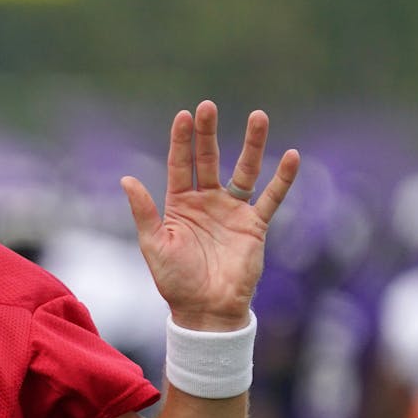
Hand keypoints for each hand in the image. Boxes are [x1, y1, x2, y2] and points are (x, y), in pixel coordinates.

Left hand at [120, 100, 298, 330]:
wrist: (206, 310)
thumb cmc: (175, 281)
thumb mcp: (154, 244)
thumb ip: (144, 211)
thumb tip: (126, 179)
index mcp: (179, 204)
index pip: (181, 164)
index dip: (182, 140)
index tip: (184, 115)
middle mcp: (207, 202)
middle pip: (209, 159)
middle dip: (208, 133)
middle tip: (208, 106)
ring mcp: (232, 211)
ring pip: (244, 170)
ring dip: (251, 144)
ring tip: (258, 116)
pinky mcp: (254, 225)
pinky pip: (271, 197)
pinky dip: (283, 178)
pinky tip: (291, 156)